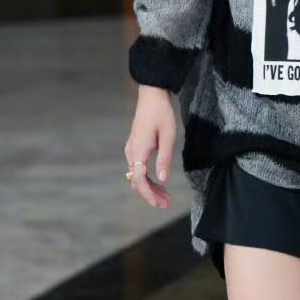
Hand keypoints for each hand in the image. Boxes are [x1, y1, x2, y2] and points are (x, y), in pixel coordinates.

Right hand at [124, 85, 176, 209]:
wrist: (152, 96)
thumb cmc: (161, 113)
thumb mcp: (168, 136)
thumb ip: (164, 159)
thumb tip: (163, 179)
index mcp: (138, 150)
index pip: (139, 179)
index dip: (148, 194)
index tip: (159, 204)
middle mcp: (131, 152)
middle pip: (137, 181)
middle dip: (151, 194)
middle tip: (166, 203)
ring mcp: (131, 149)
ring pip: (137, 176)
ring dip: (150, 187)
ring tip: (165, 196)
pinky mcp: (135, 146)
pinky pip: (138, 168)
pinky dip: (148, 178)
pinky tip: (159, 182)